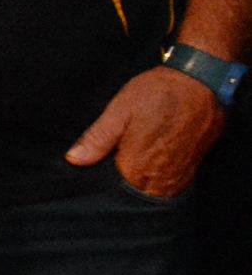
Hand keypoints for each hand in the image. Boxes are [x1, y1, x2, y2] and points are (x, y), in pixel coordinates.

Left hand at [65, 65, 227, 197]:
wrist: (200, 82)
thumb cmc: (158, 93)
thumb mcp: (120, 111)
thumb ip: (98, 139)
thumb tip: (75, 159)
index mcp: (138, 168)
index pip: (114, 189)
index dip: (105, 177)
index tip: (102, 162)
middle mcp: (161, 180)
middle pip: (135, 191)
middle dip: (125, 179)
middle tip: (121, 151)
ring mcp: (180, 177)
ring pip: (154, 190)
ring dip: (144, 177)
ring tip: (140, 149)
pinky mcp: (194, 170)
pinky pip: (171, 182)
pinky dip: (161, 173)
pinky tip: (155, 152)